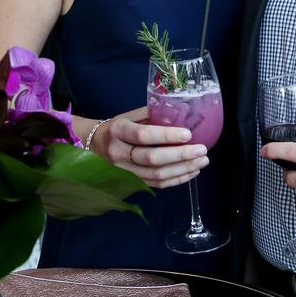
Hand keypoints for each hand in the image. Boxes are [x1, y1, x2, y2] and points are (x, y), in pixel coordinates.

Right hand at [92, 107, 208, 188]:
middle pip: (152, 159)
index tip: (188, 134)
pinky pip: (157, 184)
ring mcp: (124, 172)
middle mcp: (119, 154)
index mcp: (118, 131)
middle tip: (201, 150)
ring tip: (202, 161)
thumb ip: (152, 115)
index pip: (143, 135)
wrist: (93, 146)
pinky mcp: (132, 183)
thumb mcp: (130, 116)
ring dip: (183, 169)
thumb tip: (182, 113)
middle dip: (180, 155)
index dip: (166, 136)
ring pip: (156, 175)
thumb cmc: (117, 127)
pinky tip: (191, 172)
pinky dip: (177, 179)